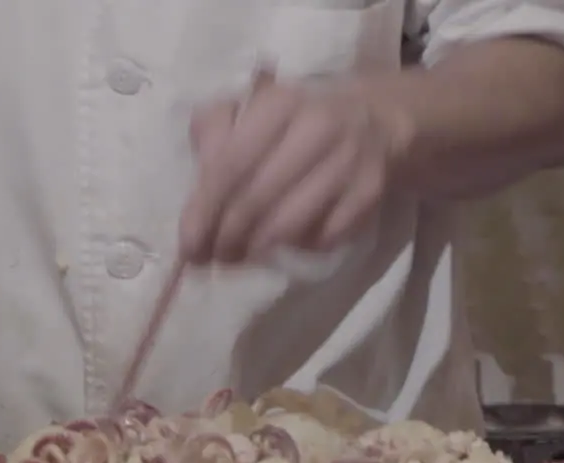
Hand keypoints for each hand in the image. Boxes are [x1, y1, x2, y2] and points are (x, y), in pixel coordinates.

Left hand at [180, 75, 402, 264]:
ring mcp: (347, 163)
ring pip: (290, 224)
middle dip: (227, 237)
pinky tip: (284, 245)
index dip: (205, 210)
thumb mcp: (252, 108)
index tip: (188, 242)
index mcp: (279, 104)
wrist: (375, 119)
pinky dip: (298, 248)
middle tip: (210, 258)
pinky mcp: (369, 193)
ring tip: (238, 257)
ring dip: (257, 250)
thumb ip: (214, 131)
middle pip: (258, 199)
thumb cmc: (296, 120)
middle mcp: (317, 129)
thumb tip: (196, 188)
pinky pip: (323, 237)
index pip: (230, 165)